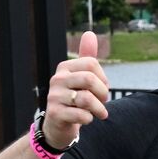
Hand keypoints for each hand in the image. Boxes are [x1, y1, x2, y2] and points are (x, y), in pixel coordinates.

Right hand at [43, 31, 110, 149]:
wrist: (57, 125)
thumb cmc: (74, 98)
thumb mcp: (81, 77)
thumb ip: (87, 56)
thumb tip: (90, 33)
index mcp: (64, 68)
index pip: (92, 64)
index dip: (103, 78)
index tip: (102, 88)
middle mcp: (56, 79)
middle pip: (90, 79)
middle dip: (103, 93)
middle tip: (103, 102)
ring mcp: (54, 97)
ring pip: (87, 99)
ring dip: (99, 108)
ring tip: (100, 113)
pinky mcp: (55, 114)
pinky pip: (82, 115)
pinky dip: (90, 119)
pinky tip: (86, 119)